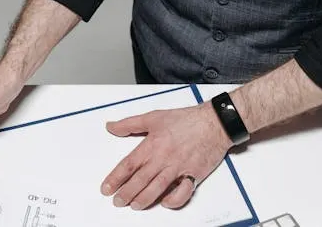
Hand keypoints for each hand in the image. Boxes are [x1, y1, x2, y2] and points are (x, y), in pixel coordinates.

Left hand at [100, 103, 231, 210]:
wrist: (214, 122)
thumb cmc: (186, 120)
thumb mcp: (153, 117)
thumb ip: (129, 124)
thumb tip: (111, 127)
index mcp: (152, 144)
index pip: (128, 164)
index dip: (115, 178)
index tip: (107, 187)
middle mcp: (164, 158)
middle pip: (140, 179)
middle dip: (126, 193)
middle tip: (117, 201)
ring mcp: (179, 167)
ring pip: (158, 188)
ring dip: (144, 199)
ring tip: (134, 205)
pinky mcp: (194, 174)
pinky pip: (183, 193)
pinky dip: (173, 200)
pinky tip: (165, 203)